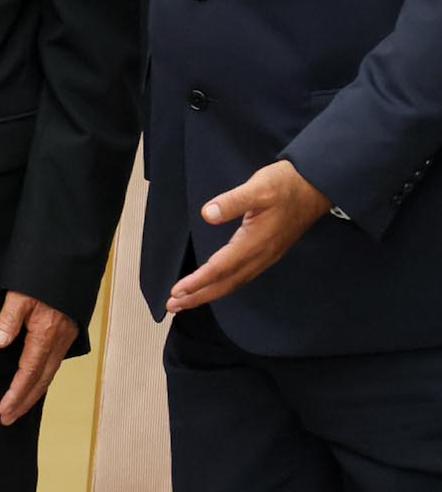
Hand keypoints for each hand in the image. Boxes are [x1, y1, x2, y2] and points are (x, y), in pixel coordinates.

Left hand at [0, 291, 75, 425]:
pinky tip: (33, 383)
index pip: (29, 373)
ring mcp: (64, 340)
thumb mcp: (19, 295)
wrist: (68, 265)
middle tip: (7, 419)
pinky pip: (52, 364)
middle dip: (24, 402)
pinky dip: (41, 379)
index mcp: (46, 336)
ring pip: (48, 375)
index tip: (3, 410)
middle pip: (41, 381)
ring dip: (33, 393)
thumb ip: (8, 319)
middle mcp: (58, 343)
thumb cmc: (41, 279)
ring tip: (17, 408)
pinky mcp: (65, 335)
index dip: (16, 394)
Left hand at [168, 159, 332, 312]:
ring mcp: (267, 255)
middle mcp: (261, 254)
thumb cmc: (286, 185)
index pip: (221, 268)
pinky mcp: (269, 252)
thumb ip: (232, 202)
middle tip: (173, 306)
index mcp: (255, 242)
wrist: (317, 186)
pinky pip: (243, 276)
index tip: (177, 291)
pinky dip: (225, 285)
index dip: (198, 281)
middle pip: (226, 283)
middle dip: (198, 296)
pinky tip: (215, 286)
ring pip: (235, 282)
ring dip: (210, 293)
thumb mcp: (258, 187)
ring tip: (187, 301)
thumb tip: (208, 214)